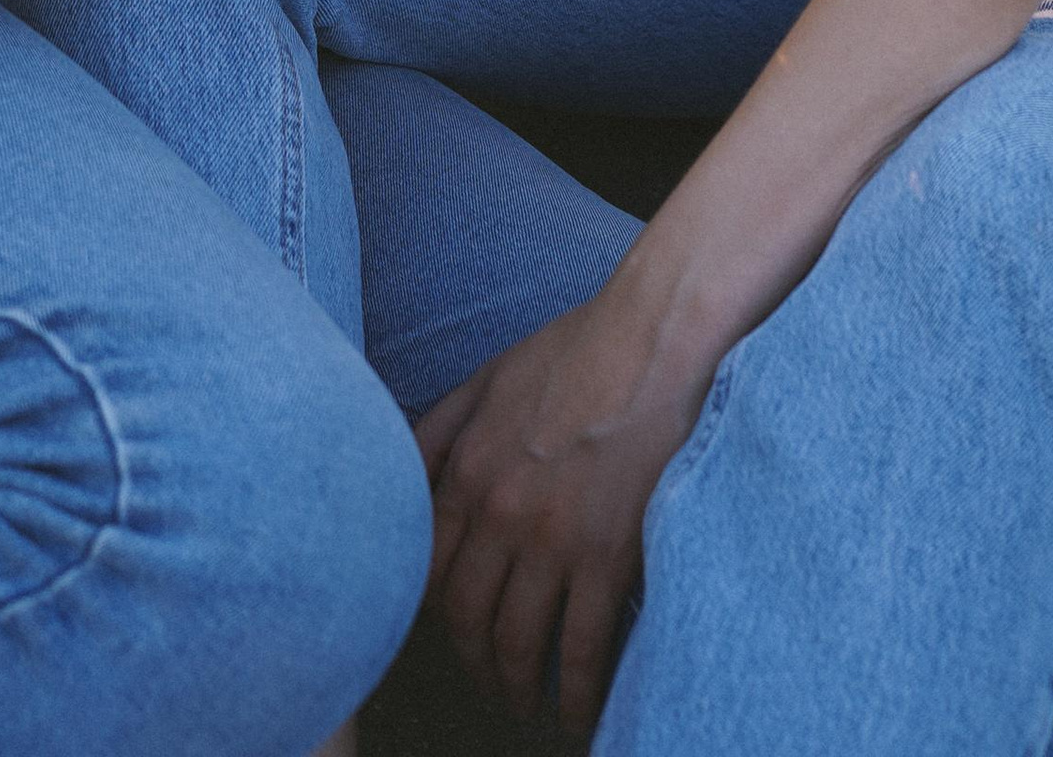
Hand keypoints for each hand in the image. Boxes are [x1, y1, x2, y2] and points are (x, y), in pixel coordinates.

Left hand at [418, 272, 728, 735]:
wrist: (651, 339)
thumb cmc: (575, 351)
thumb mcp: (487, 378)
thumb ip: (439, 430)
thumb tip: (402, 475)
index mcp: (465, 471)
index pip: (427, 572)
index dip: (435, 615)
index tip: (452, 633)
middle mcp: (498, 514)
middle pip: (466, 619)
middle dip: (473, 661)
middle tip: (489, 679)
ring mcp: (552, 541)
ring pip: (516, 644)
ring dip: (516, 687)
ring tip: (527, 703)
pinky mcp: (608, 557)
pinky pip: (582, 651)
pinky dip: (576, 695)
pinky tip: (577, 713)